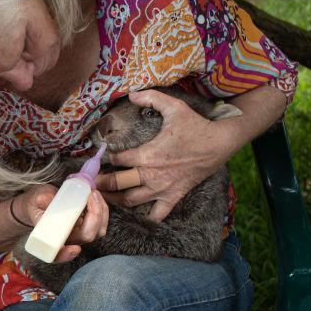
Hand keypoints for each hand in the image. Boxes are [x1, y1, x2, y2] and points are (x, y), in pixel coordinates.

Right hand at [15, 185, 108, 262]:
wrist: (41, 201)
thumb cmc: (36, 203)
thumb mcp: (35, 199)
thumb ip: (41, 200)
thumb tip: (46, 200)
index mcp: (50, 239)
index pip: (57, 254)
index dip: (66, 254)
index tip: (74, 248)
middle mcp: (67, 239)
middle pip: (86, 237)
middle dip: (94, 216)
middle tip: (90, 196)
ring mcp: (79, 233)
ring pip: (98, 231)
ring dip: (101, 211)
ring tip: (93, 193)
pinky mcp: (88, 225)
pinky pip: (101, 222)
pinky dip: (102, 209)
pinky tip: (95, 196)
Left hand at [96, 89, 233, 221]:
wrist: (220, 144)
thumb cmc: (196, 126)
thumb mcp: (174, 107)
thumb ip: (151, 98)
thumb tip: (132, 93)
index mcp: (147, 155)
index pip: (116, 160)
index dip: (103, 159)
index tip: (97, 158)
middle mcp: (151, 174)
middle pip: (117, 184)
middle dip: (101, 183)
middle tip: (89, 182)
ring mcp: (162, 188)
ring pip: (131, 201)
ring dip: (115, 201)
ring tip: (103, 198)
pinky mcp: (173, 196)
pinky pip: (157, 214)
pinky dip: (145, 217)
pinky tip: (136, 215)